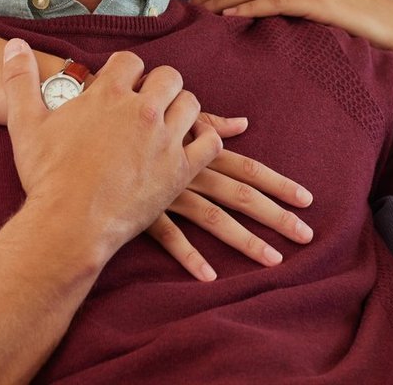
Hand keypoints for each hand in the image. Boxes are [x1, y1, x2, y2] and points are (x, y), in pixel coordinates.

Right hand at [2, 40, 221, 264]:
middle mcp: (141, 110)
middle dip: (159, 85)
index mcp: (108, 94)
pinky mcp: (180, 170)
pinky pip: (209, 143)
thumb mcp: (25, 124)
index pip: (130, 61)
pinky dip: (207, 139)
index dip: (126, 70)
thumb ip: (20, 80)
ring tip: (170, 121)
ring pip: (190, 105)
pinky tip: (195, 143)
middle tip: (149, 102)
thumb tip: (14, 44)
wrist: (69, 224)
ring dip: (182, 108)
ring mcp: (164, 139)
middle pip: (167, 77)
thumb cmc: (46, 176)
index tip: (122, 84)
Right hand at [145, 128, 315, 280]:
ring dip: (245, 240)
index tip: (308, 199)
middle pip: (242, 195)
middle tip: (307, 235)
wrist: (85, 122)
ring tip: (274, 261)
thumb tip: (244, 124)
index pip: (250, 168)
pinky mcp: (144, 211)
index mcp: (201, 149)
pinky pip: (169, 236)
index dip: (279, 183)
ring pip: (214, 219)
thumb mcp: (172, 115)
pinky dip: (189, 256)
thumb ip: (209, 121)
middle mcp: (192, 171)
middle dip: (276, 216)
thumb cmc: (132, 116)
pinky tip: (209, 277)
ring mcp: (169, 193)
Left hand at [193, 0, 392, 60]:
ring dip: (223, 2)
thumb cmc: (356, 21)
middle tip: (185, 16)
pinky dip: (251, 7)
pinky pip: (278, 1)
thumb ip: (288, 3)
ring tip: (199, 18)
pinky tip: (231, 18)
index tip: (192, 7)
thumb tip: (251, 19)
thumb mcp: (317, 5)